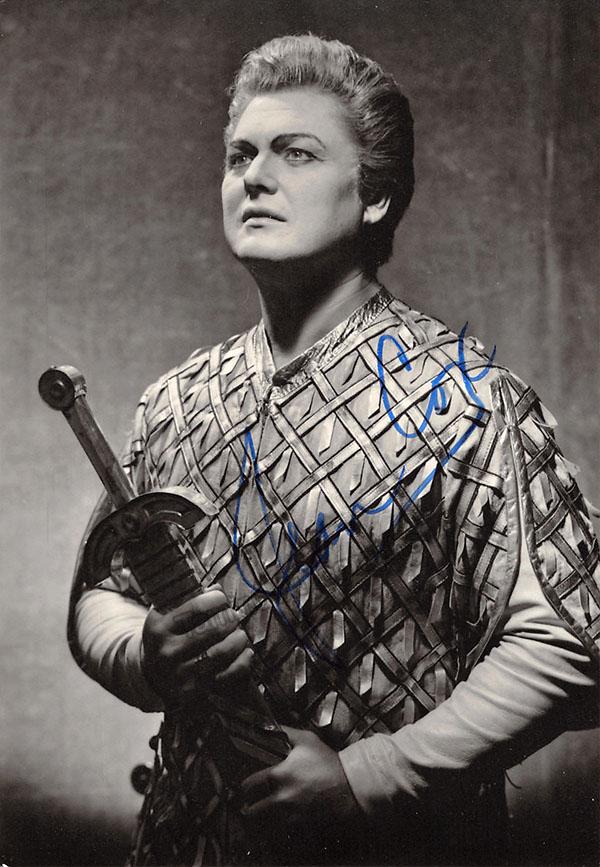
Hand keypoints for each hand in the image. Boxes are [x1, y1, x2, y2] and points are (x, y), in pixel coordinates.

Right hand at [141, 586, 253, 706]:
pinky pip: (226, 676)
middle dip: (230, 619)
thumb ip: (187, 599)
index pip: (195, 609)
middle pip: (211, 631)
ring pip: (221, 653)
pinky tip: (247, 652)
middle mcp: (168, 652)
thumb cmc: (166, 636)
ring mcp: (181, 673)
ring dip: (238, 640)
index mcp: (160, 628)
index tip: (221, 598)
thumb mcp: (166, 614)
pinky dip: (242, 662)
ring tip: (241, 634)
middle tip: (234, 616)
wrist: (151, 674)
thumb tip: (216, 588)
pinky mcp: (194, 690)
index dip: (215, 600)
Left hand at [240, 726, 361, 829]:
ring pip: (264, 825)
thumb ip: (285, 732)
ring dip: (260, 822)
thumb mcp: (306, 740)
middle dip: (248, 808)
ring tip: (260, 817)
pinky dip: (276, 829)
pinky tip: (277, 824)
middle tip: (248, 806)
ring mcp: (290, 815)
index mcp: (278, 775)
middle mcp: (281, 797)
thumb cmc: (327, 761)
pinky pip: (281, 832)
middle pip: (252, 811)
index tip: (244, 788)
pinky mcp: (301, 826)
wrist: (350, 786)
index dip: (243, 787)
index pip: (249, 785)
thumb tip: (269, 726)